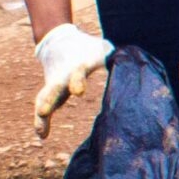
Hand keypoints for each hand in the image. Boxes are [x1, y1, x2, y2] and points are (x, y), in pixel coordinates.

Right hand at [32, 22, 114, 137]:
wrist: (60, 43)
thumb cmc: (89, 49)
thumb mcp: (103, 50)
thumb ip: (117, 60)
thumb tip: (137, 74)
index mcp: (78, 65)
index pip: (78, 72)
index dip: (78, 80)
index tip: (78, 92)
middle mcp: (63, 76)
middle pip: (55, 88)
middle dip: (50, 99)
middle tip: (44, 111)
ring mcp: (54, 84)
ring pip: (45, 98)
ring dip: (43, 115)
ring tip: (41, 132)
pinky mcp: (50, 92)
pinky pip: (43, 106)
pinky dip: (41, 121)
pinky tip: (42, 135)